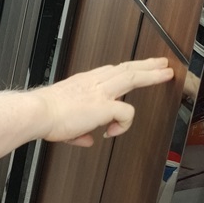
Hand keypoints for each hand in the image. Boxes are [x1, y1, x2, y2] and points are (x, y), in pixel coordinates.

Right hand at [37, 59, 173, 145]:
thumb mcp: (64, 123)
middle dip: (146, 65)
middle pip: (126, 68)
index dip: (126, 69)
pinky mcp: (104, 105)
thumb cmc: (44, 116)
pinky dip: (124, 123)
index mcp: (84, 82)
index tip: (136, 68)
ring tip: (166, 74)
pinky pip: (126, 111)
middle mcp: (93, 82)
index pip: (110, 71)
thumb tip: (87, 139)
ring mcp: (100, 92)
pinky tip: (114, 131)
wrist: (37, 112)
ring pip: (132, 77)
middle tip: (161, 63)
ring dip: (151, 75)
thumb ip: (79, 131)